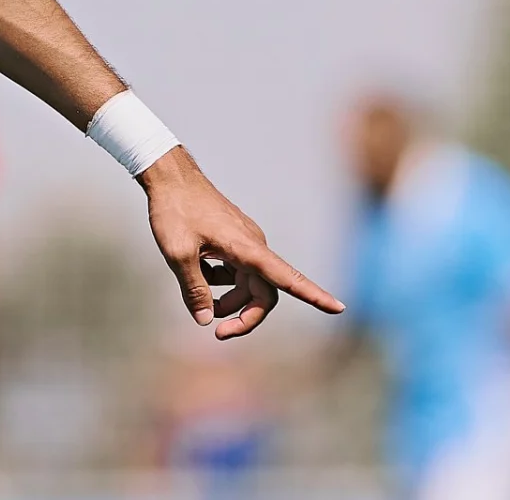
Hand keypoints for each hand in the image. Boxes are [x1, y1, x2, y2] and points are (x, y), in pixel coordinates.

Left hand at [140, 147, 343, 338]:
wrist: (170, 176)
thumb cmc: (175, 210)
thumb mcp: (178, 253)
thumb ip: (193, 289)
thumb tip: (206, 320)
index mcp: (248, 249)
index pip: (287, 278)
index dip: (314, 296)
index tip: (339, 308)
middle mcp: (253, 246)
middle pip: (264, 293)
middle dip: (245, 316)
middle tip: (217, 332)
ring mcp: (245, 242)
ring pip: (249, 283)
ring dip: (230, 300)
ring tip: (200, 303)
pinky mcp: (233, 240)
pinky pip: (236, 270)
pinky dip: (220, 280)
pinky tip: (197, 272)